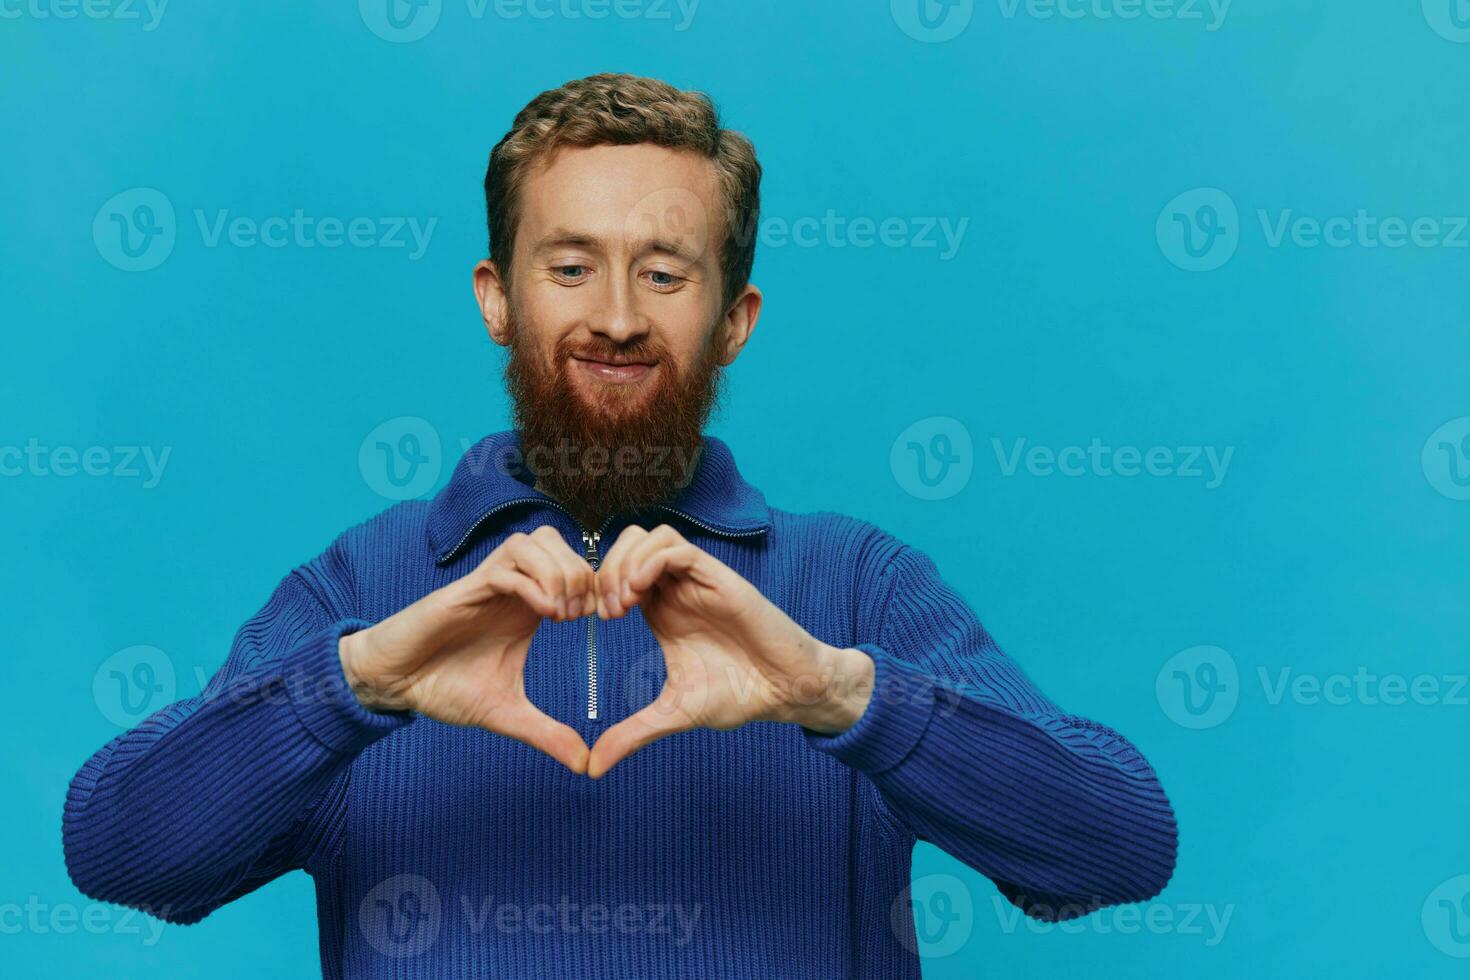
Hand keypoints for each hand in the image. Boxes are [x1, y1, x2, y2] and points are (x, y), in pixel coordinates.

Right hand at [338, 525, 596, 773]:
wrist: (395, 685)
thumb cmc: (444, 689)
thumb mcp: (506, 714)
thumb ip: (546, 734)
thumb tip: (584, 765)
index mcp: (527, 605)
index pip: (572, 565)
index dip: (595, 584)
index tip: (604, 619)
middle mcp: (511, 587)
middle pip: (557, 541)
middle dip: (581, 572)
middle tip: (583, 614)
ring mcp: (487, 584)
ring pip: (534, 542)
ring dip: (558, 571)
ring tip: (562, 614)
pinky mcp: (464, 589)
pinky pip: (505, 566)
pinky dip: (532, 583)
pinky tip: (543, 615)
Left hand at [586, 524, 874, 778]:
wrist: (785, 691)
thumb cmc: (738, 696)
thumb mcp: (673, 713)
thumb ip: (633, 733)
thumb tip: (593, 767)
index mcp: (662, 610)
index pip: (617, 572)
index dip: (596, 587)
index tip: (589, 621)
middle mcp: (677, 588)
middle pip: (627, 544)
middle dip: (605, 570)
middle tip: (605, 610)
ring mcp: (697, 580)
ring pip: (650, 536)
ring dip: (625, 562)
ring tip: (622, 602)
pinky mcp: (719, 577)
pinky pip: (677, 547)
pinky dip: (651, 560)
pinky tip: (640, 592)